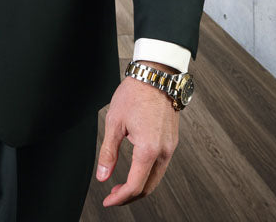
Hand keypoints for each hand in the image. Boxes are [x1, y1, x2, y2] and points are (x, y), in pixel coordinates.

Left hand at [96, 63, 179, 206]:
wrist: (156, 75)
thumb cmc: (135, 94)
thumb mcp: (114, 122)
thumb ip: (108, 152)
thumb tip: (103, 176)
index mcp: (148, 149)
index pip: (135, 185)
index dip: (120, 198)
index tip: (108, 201)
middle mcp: (164, 151)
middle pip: (149, 187)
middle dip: (130, 196)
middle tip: (113, 195)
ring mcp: (170, 146)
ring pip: (156, 177)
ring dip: (140, 185)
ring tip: (121, 184)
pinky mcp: (172, 141)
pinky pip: (161, 165)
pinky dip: (148, 173)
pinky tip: (136, 168)